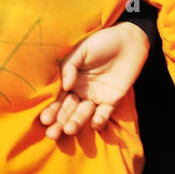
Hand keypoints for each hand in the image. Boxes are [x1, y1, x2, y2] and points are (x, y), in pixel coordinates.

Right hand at [39, 22, 149, 138]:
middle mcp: (81, 92)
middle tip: (52, 133)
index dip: (51, 110)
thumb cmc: (103, 42)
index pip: (58, 98)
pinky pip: (105, 113)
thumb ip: (70, 66)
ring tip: (70, 129)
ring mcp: (96, 97)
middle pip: (68, 110)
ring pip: (84, 114)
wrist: (129, 40)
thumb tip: (66, 86)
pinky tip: (95, 122)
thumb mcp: (82, 50)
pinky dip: (100, 119)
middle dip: (59, 122)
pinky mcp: (112, 100)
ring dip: (76, 122)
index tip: (45, 120)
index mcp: (70, 81)